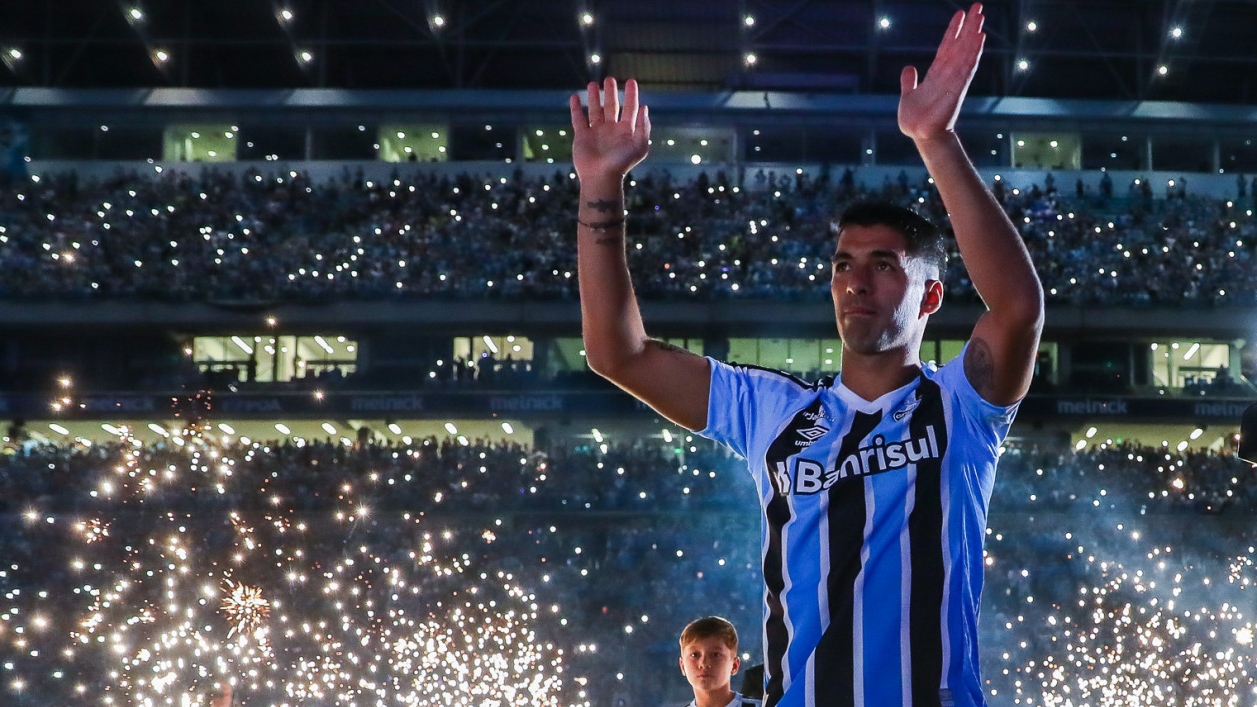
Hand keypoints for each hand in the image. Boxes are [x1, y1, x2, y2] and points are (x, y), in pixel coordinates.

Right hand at [570, 77, 650, 182]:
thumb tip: (644, 107)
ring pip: (595, 110)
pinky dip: (576, 109)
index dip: (631, 95)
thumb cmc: (622, 163)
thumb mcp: (639, 145)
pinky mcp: (582, 137)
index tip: (632, 81)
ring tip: (592, 84)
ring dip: (594, 97)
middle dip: (611, 93)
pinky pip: (578, 120)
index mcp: (626, 131)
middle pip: (611, 107)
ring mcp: (596, 133)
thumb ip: (643, 127)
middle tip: (609, 79)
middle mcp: (611, 130)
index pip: (630, 108)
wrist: (601, 177)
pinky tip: (575, 98)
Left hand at [898, 2, 984, 141]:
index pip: (946, 47)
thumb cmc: (915, 118)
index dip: (953, 31)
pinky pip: (966, 67)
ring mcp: (953, 80)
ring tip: (981, 18)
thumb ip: (909, 81)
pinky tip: (979, 40)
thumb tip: (909, 67)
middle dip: (969, 26)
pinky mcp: (956, 88)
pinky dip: (972, 53)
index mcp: (936, 73)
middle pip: (960, 45)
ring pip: (965, 53)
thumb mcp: (908, 95)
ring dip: (973, 36)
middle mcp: (947, 74)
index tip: (960, 14)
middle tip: (979, 6)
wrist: (919, 135)